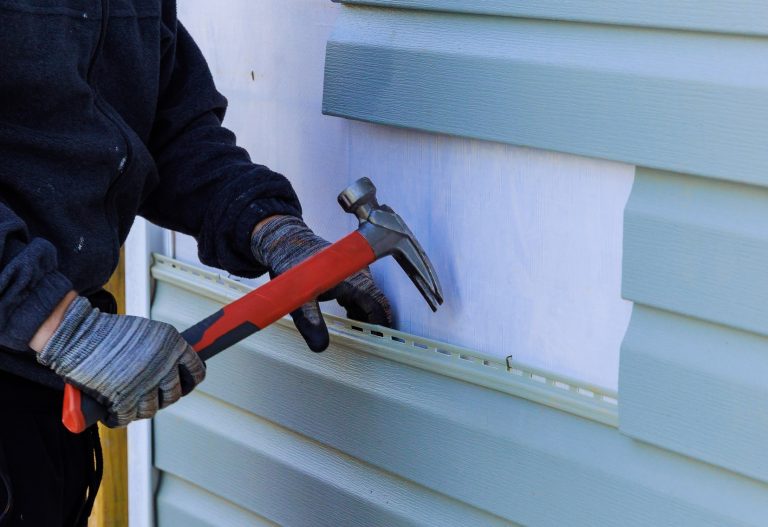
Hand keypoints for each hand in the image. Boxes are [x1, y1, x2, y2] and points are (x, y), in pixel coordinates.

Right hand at [36, 296, 205, 426]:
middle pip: (173, 394)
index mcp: (174, 346)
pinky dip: (120, 417)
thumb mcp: (148, 332)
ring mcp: (145, 386)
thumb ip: (163, 351)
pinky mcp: (123, 401)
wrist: (78, 334)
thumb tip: (173, 370)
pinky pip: (127, 418)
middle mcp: (164, 366)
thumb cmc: (110, 332)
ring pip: (151, 409)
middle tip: (151, 393)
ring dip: (141, 407)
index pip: (196, 370)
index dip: (190, 380)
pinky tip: (114, 413)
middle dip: (164, 396)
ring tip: (130, 400)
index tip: (185, 383)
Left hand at [251, 215, 391, 351]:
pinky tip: (347, 317)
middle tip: (366, 342)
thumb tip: (320, 347)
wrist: (286, 242)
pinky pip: (361, 293)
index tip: (380, 341)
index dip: (381, 325)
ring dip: (364, 316)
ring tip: (356, 333)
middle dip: (372, 323)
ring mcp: (356, 272)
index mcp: (355, 280)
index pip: (379, 306)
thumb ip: (311, 323)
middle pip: (376, 303)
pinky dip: (357, 307)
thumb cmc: (294, 266)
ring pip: (368, 298)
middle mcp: (360, 274)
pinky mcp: (349, 272)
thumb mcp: (300, 300)